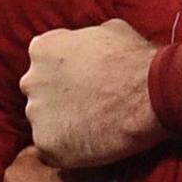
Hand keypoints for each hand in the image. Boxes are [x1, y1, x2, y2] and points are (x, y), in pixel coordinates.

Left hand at [23, 21, 163, 168]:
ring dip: (65, 127)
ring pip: (45, 124)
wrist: (150, 94)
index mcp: (41, 49)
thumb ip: (88, 38)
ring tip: (96, 128)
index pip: (43, 64)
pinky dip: (72, 151)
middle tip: (90, 108)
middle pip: (40, 95)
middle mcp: (31, 81)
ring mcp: (37, 114)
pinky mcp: (47, 144)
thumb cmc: (135, 60)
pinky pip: (55, 150)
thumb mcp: (110, 30)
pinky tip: (96, 144)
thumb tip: (93, 42)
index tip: (83, 84)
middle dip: (60, 101)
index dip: (65, 75)